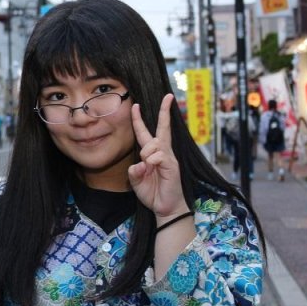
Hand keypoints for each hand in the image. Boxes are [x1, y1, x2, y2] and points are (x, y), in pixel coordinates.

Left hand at [128, 94, 188, 218]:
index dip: (139, 120)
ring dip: (146, 153)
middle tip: (168, 96)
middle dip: (164, 111)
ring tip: (148, 168)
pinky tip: (153, 170)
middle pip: (162, 128)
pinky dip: (151, 161)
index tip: (136, 105)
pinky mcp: (172, 165)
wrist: (165, 208)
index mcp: (152, 154)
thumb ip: (134, 171)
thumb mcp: (136, 181)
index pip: (145, 133)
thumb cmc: (152, 193)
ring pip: (154, 143)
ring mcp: (169, 158)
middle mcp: (162, 153)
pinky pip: (158, 156)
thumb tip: (138, 164)